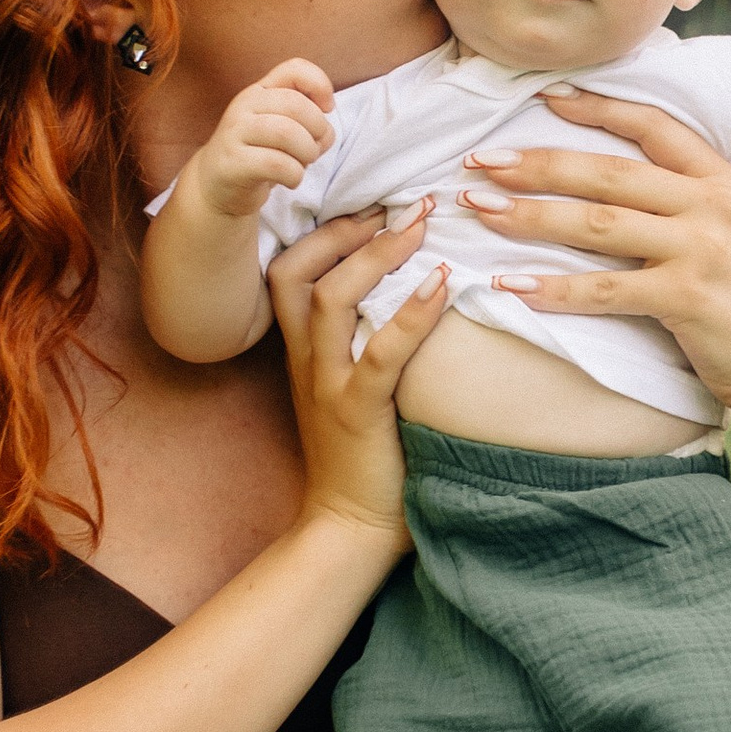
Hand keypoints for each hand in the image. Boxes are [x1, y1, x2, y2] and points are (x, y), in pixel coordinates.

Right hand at [187, 58, 335, 225]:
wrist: (216, 186)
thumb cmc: (259, 155)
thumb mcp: (282, 127)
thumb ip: (308, 118)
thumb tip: (326, 131)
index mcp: (260, 91)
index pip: (294, 69)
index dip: (320, 85)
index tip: (327, 109)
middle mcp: (244, 105)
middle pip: (295, 104)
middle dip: (318, 130)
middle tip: (315, 149)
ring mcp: (235, 133)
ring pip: (287, 133)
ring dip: (307, 153)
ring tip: (302, 164)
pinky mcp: (232, 163)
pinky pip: (277, 164)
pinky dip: (294, 175)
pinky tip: (290, 180)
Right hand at [268, 201, 446, 550]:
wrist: (349, 528)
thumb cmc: (367, 456)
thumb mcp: (355, 387)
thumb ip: (369, 341)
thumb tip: (418, 287)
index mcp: (304, 352)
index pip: (290, 271)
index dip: (327, 231)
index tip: (374, 204)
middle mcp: (307, 361)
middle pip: (296, 271)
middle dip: (345, 229)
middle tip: (401, 203)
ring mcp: (328, 386)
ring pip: (330, 300)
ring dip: (375, 256)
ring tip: (419, 226)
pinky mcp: (357, 414)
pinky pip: (379, 354)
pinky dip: (410, 315)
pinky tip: (440, 284)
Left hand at [467, 90, 730, 432]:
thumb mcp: (725, 231)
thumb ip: (677, 201)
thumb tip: (600, 181)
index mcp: (719, 179)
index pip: (651, 125)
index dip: (595, 107)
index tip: (542, 96)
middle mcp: (712, 205)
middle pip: (609, 173)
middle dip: (539, 164)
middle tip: (481, 163)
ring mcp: (701, 250)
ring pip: (598, 225)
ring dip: (532, 217)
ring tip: (481, 211)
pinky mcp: (689, 298)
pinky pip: (606, 290)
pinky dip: (555, 289)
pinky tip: (513, 285)